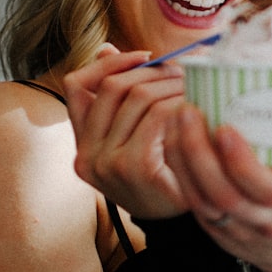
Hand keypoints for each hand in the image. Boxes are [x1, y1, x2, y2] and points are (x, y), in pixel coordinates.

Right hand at [63, 44, 188, 218]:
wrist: (183, 222)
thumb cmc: (163, 173)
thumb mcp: (135, 135)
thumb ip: (119, 98)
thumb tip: (104, 49)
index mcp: (82, 143)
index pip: (76, 85)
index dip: (109, 63)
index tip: (144, 55)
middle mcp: (86, 155)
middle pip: (112, 86)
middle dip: (150, 71)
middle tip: (181, 71)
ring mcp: (107, 164)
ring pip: (138, 97)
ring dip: (171, 84)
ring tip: (194, 86)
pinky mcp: (135, 167)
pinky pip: (156, 116)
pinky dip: (178, 104)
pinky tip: (195, 107)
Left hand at [163, 81, 271, 271]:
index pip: (268, 191)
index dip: (242, 164)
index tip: (225, 127)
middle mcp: (268, 221)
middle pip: (225, 196)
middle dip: (199, 154)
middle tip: (188, 111)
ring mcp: (238, 229)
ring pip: (201, 201)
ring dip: (182, 159)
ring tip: (175, 117)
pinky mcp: (214, 229)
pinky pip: (189, 203)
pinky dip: (177, 171)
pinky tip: (170, 137)